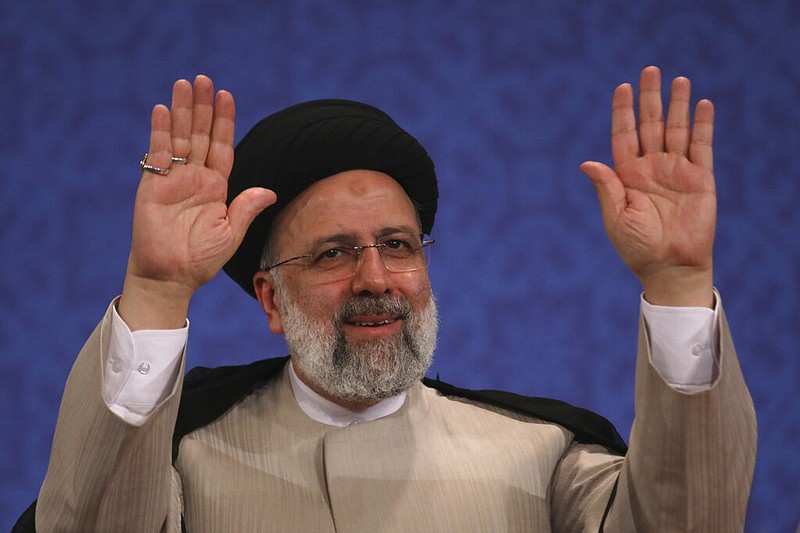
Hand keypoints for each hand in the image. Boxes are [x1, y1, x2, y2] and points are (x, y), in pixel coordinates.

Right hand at [119, 76, 275, 328]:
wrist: (171, 277)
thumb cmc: (202, 260)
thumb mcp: (231, 234)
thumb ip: (246, 208)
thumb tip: (270, 191)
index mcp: (216, 186)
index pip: (222, 146)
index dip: (224, 121)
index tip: (227, 95)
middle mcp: (195, 178)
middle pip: (201, 134)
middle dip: (203, 107)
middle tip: (204, 79)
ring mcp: (173, 180)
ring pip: (179, 138)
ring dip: (182, 111)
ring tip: (184, 84)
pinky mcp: (153, 186)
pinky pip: (158, 155)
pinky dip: (161, 133)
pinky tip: (164, 110)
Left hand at [581, 66, 715, 307]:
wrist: (669, 268)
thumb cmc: (637, 247)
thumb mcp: (617, 217)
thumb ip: (606, 187)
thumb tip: (586, 162)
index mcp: (627, 175)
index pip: (624, 135)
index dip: (624, 111)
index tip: (622, 88)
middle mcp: (651, 168)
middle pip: (651, 124)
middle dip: (650, 98)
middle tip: (650, 70)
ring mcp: (677, 171)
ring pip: (677, 129)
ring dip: (678, 105)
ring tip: (679, 80)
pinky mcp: (700, 179)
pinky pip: (702, 147)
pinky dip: (703, 125)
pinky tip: (703, 104)